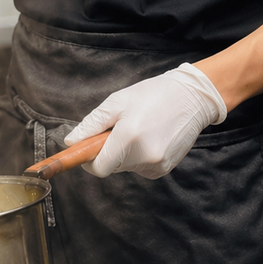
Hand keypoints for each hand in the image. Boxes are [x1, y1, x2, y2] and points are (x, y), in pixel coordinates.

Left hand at [64, 63, 226, 178]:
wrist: (191, 98)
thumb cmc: (152, 95)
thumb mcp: (117, 102)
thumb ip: (92, 125)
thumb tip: (71, 142)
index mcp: (128, 138)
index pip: (99, 168)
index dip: (88, 160)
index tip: (86, 149)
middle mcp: (144, 156)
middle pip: (112, 167)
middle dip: (107, 151)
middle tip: (117, 128)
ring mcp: (157, 165)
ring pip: (126, 167)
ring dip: (124, 153)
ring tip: (137, 129)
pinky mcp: (165, 168)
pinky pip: (141, 167)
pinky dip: (138, 156)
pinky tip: (149, 137)